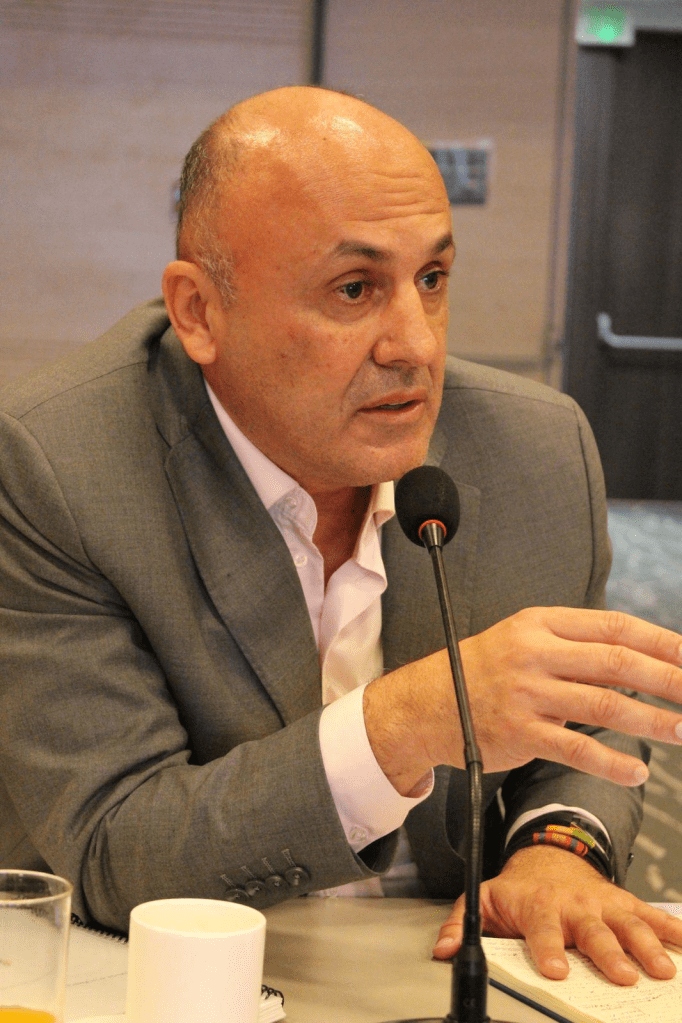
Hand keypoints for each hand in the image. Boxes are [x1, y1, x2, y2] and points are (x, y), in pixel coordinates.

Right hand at [363, 606, 681, 794]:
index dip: (662, 641)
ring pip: (604, 705)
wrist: (426, 703)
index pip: (615, 627)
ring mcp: (526, 694)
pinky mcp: (519, 733)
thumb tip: (639, 659)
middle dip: (670, 679)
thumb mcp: (523, 640)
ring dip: (652, 721)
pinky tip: (637, 772)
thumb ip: (574, 648)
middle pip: (617, 663)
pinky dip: (612, 764)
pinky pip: (576, 750)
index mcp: (541, 624)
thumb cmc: (483, 671)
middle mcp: (534, 653)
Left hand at [432, 845, 681, 984]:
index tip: (556, 970)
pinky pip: (652, 915)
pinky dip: (673, 929)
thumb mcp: (484, 900)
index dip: (548, 948)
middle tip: (622, 976)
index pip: (542, 928)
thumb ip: (461, 924)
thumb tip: (444, 951)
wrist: (549, 858)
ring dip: (646, 945)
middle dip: (608, 953)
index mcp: (538, 905)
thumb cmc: (518, 890)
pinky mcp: (625, 904)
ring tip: (662, 970)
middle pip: (592, 930)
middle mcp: (574, 904)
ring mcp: (603, 903)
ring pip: (627, 923)